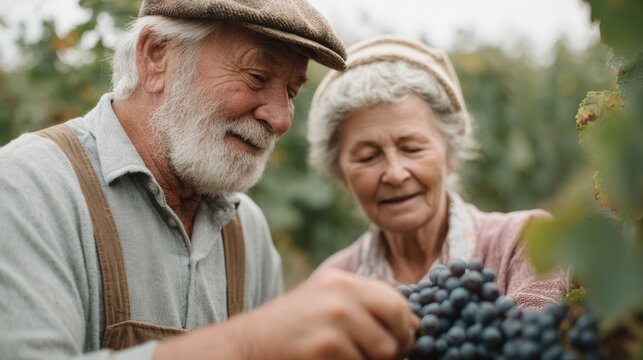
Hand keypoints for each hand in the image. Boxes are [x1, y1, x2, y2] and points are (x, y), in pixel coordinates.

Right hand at [240, 269, 418, 359]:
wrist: (246, 347)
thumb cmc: (290, 331)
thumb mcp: (325, 304)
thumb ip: (365, 307)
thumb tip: (416, 325)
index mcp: (342, 281)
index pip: (397, 301)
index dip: (406, 326)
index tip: (402, 342)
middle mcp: (341, 293)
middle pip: (398, 322)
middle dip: (399, 346)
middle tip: (386, 358)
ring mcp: (334, 318)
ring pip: (384, 351)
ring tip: (344, 357)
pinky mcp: (326, 346)